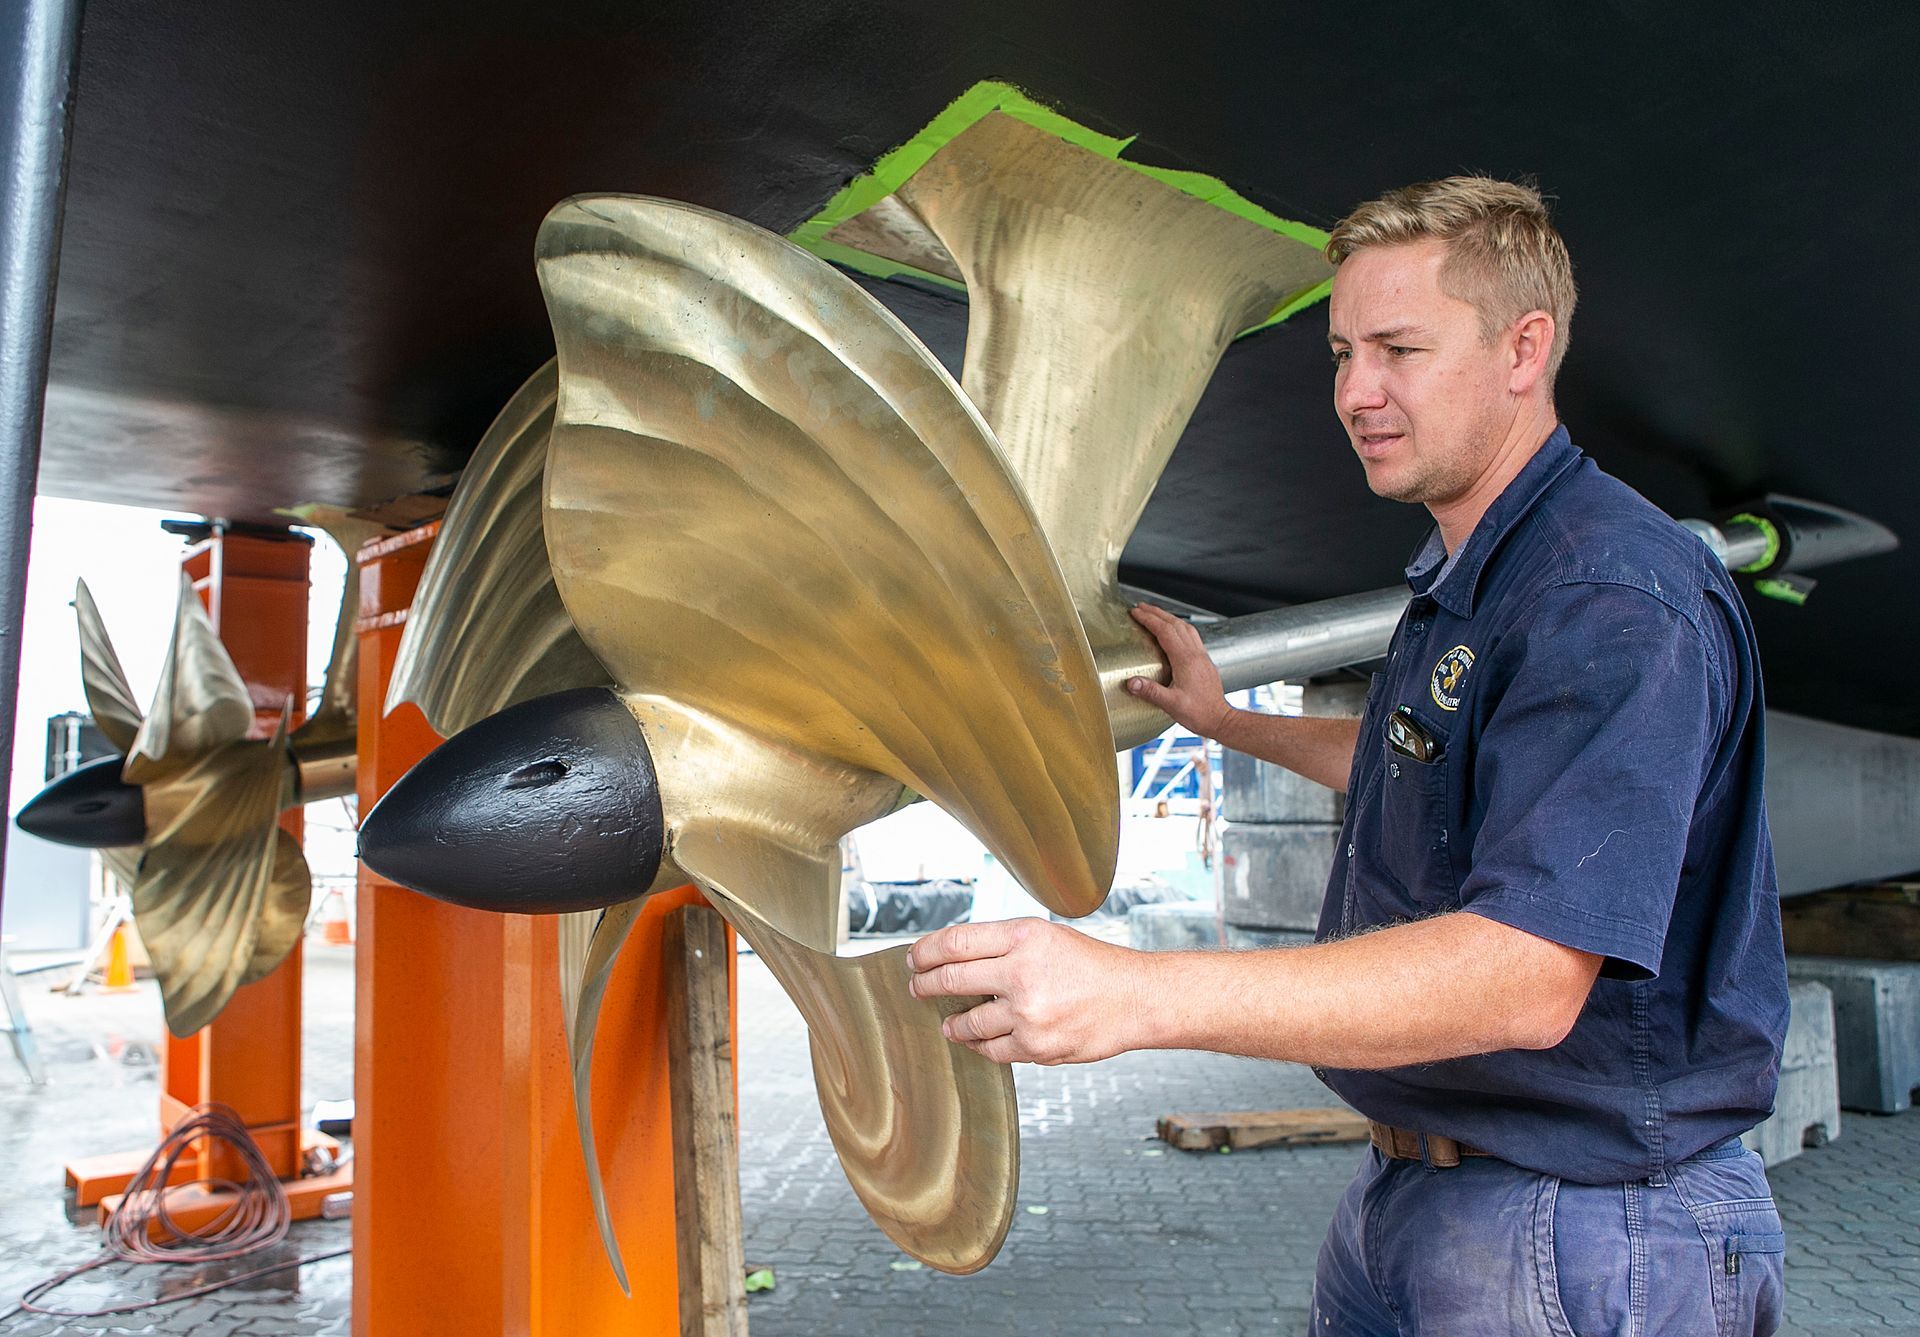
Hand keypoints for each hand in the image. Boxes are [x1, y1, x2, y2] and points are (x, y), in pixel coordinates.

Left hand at [907, 918, 1150, 1065]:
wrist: (1134, 999)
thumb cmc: (1092, 966)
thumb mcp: (1047, 936)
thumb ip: (1003, 944)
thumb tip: (953, 956)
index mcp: (1024, 937)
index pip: (956, 942)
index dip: (926, 951)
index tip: (914, 958)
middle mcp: (1023, 972)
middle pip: (952, 979)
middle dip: (925, 985)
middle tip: (918, 987)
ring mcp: (1028, 1013)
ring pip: (966, 1022)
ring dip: (951, 1022)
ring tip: (947, 1021)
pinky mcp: (1036, 1046)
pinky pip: (990, 1049)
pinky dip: (977, 1043)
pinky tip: (975, 1038)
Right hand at [1126, 603, 1234, 739]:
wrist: (1220, 719)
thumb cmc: (1199, 713)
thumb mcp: (1171, 704)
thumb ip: (1151, 692)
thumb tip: (1131, 682)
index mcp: (1186, 660)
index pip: (1165, 631)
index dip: (1149, 619)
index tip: (1135, 612)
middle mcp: (1195, 654)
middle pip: (1175, 624)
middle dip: (1156, 613)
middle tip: (1141, 607)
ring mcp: (1201, 656)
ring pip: (1185, 627)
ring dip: (1169, 617)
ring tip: (1155, 614)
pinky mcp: (1204, 661)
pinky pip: (1192, 636)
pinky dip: (1179, 627)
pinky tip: (1175, 632)